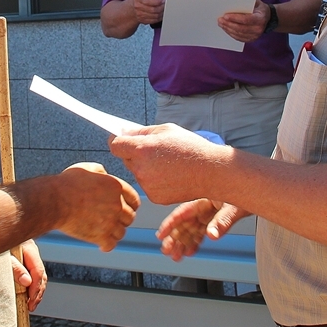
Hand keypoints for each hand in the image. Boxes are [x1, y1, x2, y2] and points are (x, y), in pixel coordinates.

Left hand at [11, 239, 46, 310]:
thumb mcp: (4, 258)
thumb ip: (16, 269)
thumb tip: (27, 282)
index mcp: (29, 248)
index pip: (38, 271)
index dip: (36, 288)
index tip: (31, 301)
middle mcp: (31, 252)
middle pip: (41, 274)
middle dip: (37, 291)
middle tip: (31, 306)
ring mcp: (29, 255)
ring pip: (38, 275)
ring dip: (35, 290)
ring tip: (30, 303)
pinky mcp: (24, 260)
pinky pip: (32, 274)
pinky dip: (31, 285)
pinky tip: (27, 294)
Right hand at [55, 163, 139, 251]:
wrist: (54, 201)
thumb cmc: (67, 183)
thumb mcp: (87, 168)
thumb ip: (101, 172)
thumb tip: (105, 175)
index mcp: (116, 186)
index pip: (134, 199)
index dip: (131, 205)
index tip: (126, 209)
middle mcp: (117, 204)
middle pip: (130, 217)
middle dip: (122, 219)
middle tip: (114, 220)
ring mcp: (110, 221)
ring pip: (122, 232)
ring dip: (114, 232)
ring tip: (106, 231)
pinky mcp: (100, 236)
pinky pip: (111, 245)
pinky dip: (107, 245)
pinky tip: (102, 244)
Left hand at [109, 124, 224, 204]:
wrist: (211, 171)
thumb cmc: (190, 147)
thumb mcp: (166, 130)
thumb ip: (142, 131)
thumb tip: (124, 133)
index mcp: (142, 149)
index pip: (115, 145)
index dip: (118, 141)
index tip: (123, 140)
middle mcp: (140, 168)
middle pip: (126, 159)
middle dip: (135, 154)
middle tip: (154, 151)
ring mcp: (147, 185)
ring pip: (137, 173)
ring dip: (145, 168)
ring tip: (167, 163)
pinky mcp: (154, 197)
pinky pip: (147, 185)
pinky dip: (155, 181)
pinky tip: (171, 175)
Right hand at [132, 0, 164, 25]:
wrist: (132, 7)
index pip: (148, 1)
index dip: (157, 1)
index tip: (163, 0)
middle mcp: (138, 6)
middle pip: (153, 10)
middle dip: (162, 7)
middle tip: (166, 4)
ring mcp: (140, 14)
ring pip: (154, 16)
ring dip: (162, 13)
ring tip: (165, 9)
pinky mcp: (143, 21)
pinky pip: (154, 21)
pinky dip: (159, 18)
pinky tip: (161, 13)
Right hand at [157, 199, 249, 260]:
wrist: (257, 189)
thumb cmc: (245, 191)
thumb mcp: (234, 207)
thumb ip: (222, 222)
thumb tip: (211, 235)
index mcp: (203, 199)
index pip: (182, 212)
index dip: (170, 223)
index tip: (161, 234)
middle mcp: (204, 207)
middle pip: (185, 223)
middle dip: (174, 238)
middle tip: (166, 250)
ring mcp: (209, 214)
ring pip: (192, 230)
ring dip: (183, 243)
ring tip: (176, 256)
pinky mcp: (215, 220)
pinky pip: (202, 232)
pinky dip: (196, 242)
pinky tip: (190, 251)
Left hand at [218, 0, 268, 42]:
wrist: (266, 17)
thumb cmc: (258, 7)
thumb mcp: (255, 2)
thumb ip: (246, 2)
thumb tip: (231, 1)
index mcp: (261, 18)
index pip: (246, 19)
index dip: (235, 18)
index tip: (225, 15)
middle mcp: (259, 28)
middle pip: (241, 28)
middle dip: (228, 24)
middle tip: (220, 20)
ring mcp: (255, 35)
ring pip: (238, 34)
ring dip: (228, 29)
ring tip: (221, 24)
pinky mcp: (251, 39)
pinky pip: (239, 38)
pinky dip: (231, 33)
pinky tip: (225, 29)